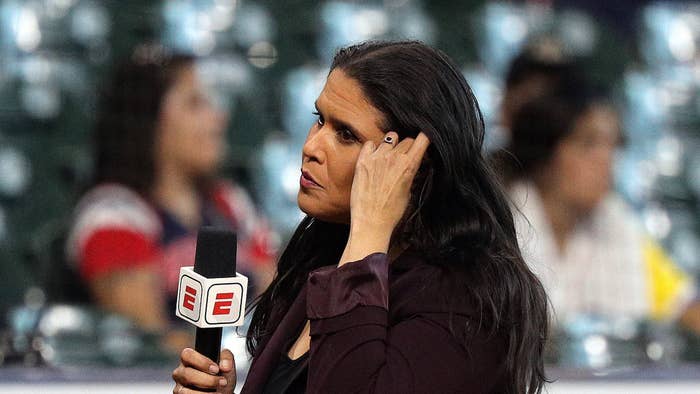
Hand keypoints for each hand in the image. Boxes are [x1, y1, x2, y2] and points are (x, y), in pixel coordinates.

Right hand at [172, 348, 235, 393]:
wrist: (222, 392)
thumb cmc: (221, 376)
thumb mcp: (226, 365)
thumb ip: (227, 359)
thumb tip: (225, 366)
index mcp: (189, 359)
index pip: (187, 354)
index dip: (202, 362)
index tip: (216, 369)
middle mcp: (181, 372)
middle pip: (187, 374)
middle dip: (208, 380)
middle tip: (223, 382)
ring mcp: (179, 387)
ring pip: (185, 391)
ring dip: (205, 393)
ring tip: (219, 392)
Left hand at [340, 132, 429, 264]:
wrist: (371, 222)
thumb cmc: (391, 211)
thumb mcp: (409, 191)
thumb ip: (411, 172)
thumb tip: (413, 163)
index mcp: (409, 165)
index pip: (422, 139)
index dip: (424, 139)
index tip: (423, 143)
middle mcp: (393, 157)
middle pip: (407, 140)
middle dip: (408, 147)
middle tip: (404, 159)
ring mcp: (376, 157)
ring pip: (389, 138)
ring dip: (391, 146)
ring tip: (388, 158)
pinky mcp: (362, 161)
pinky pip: (370, 144)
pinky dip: (373, 148)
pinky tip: (374, 159)